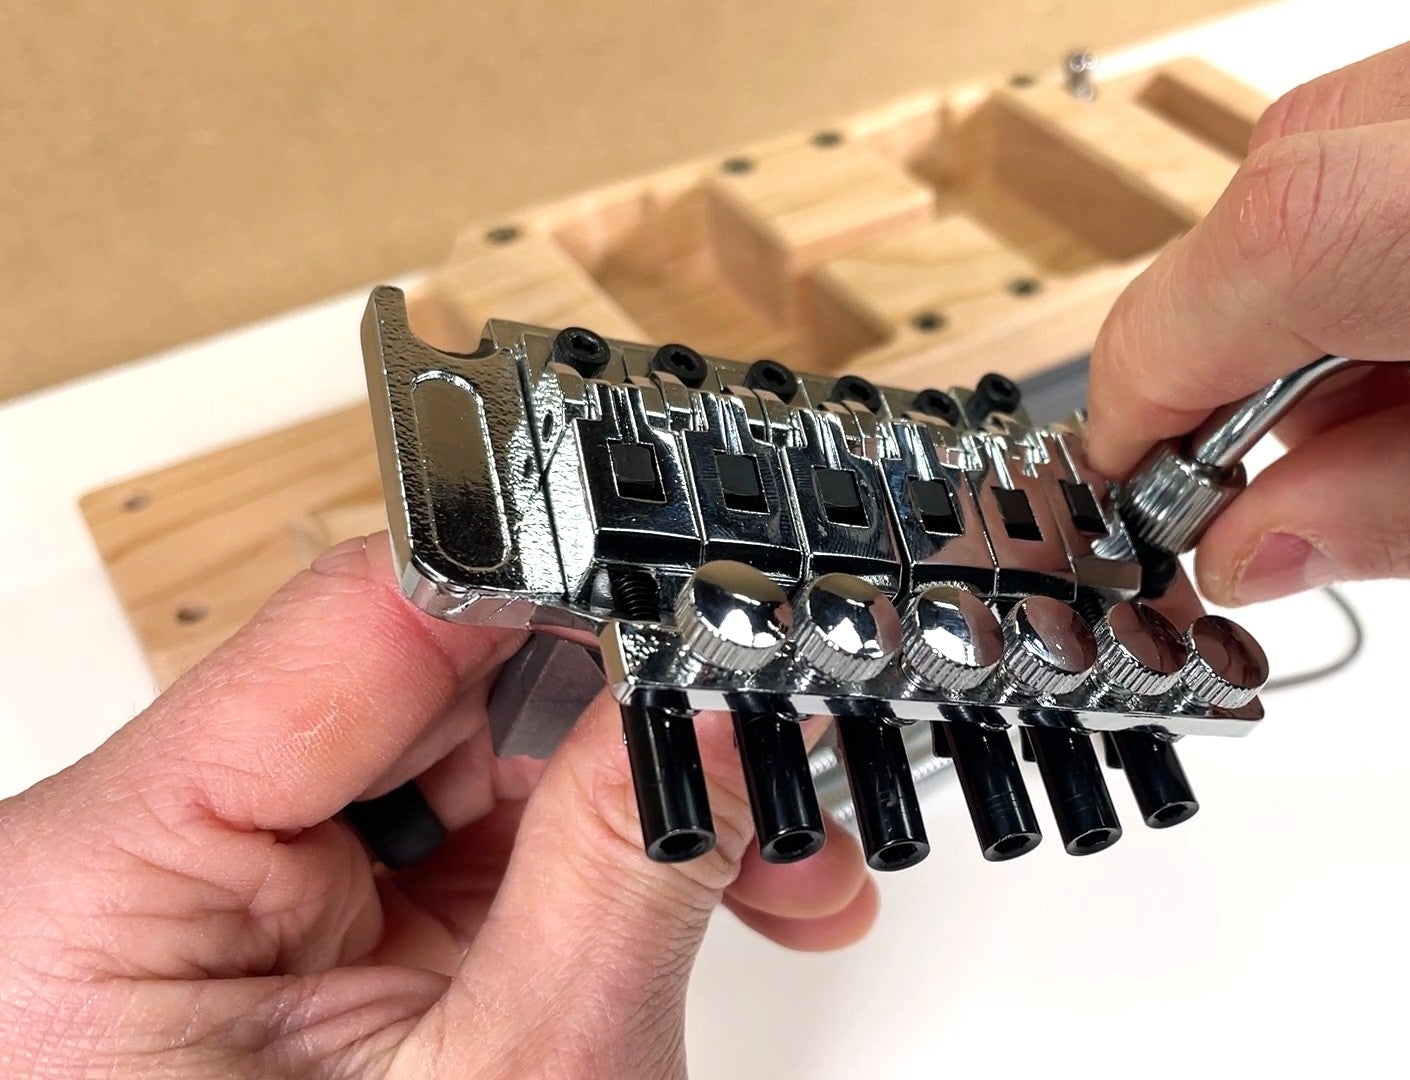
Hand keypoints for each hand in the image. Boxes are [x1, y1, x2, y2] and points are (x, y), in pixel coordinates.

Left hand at [0, 537, 876, 1076]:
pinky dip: (582, 862)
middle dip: (620, 728)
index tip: (697, 598)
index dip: (553, 593)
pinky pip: (455, 837)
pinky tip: (687, 892)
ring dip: (626, 803)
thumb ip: (613, 871)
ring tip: (765, 868)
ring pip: (465, 756)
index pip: (356, 624)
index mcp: (99, 884)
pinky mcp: (287, 936)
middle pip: (425, 686)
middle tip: (761, 770)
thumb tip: (710, 714)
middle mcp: (132, 867)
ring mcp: (213, 902)